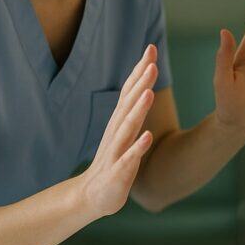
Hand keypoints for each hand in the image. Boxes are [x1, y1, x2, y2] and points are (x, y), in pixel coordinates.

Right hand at [77, 45, 156, 219]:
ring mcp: (116, 152)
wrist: (92, 196)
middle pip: (129, 103)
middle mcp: (117, 132)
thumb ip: (133, 110)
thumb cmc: (114, 162)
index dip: (140, 70)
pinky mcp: (118, 172)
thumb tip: (144, 84)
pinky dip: (138, 148)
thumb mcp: (125, 133)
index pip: (130, 91)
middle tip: (151, 61)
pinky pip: (129, 159)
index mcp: (120, 122)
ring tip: (149, 93)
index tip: (151, 48)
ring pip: (127, 128)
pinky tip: (148, 137)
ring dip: (138, 110)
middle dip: (140, 82)